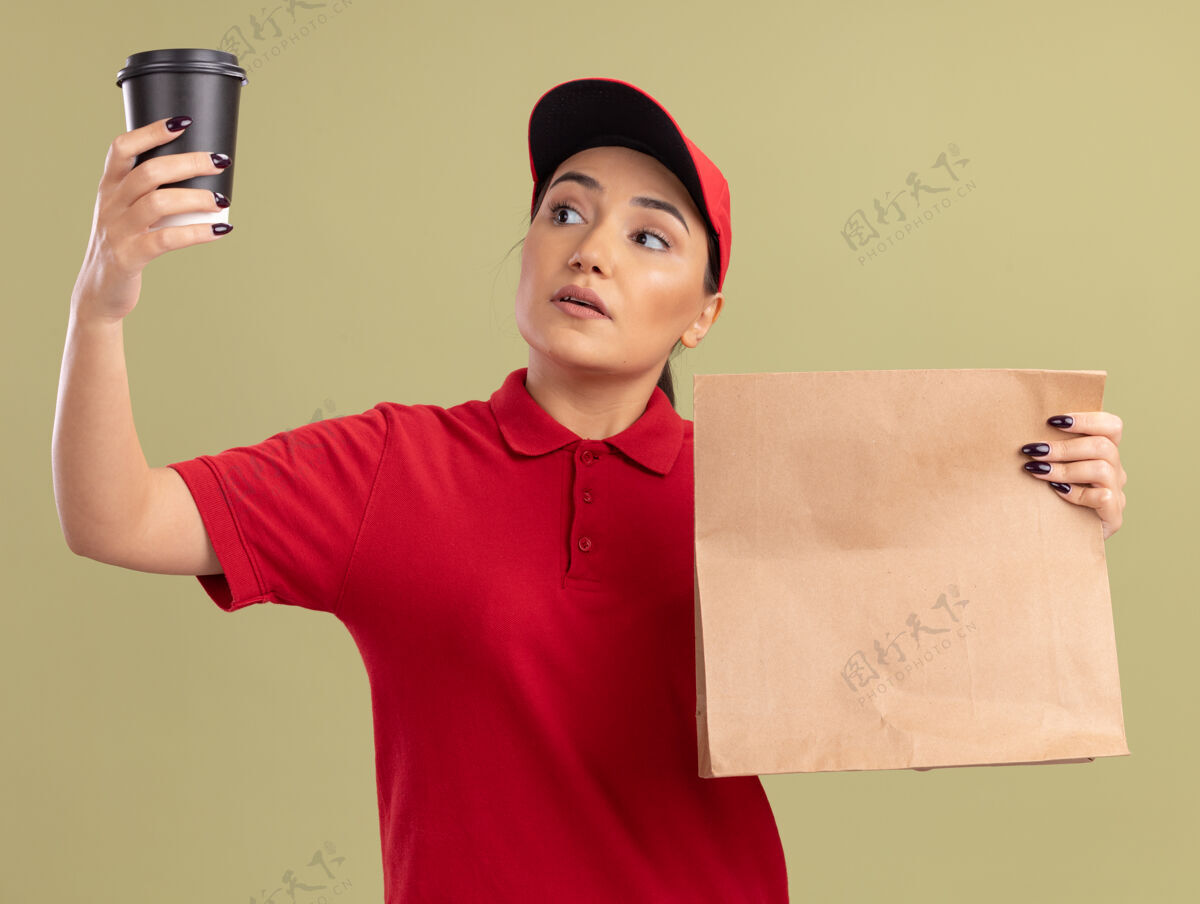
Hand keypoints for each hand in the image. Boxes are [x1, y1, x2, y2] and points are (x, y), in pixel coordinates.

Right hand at [70, 115, 233, 323]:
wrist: (99, 292)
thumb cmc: (123, 246)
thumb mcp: (125, 214)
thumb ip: (149, 194)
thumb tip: (199, 177)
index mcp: (109, 188)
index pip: (121, 148)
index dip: (151, 132)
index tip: (182, 122)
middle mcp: (111, 204)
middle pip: (149, 172)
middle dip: (188, 163)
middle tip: (220, 162)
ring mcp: (119, 230)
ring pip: (159, 203)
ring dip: (196, 198)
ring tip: (222, 201)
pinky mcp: (130, 257)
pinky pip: (167, 239)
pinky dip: (198, 232)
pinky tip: (220, 229)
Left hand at [1019, 412, 1125, 539]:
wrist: (1058, 539)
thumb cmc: (1047, 496)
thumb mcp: (1050, 467)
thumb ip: (1048, 449)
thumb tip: (1019, 426)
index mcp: (1105, 453)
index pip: (1111, 426)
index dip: (1086, 419)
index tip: (1052, 421)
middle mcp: (1116, 471)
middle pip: (1103, 446)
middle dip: (1063, 447)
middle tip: (1032, 451)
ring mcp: (1117, 494)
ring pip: (1102, 469)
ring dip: (1065, 468)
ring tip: (1036, 470)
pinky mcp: (1114, 517)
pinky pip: (1102, 497)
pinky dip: (1076, 493)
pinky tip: (1055, 492)